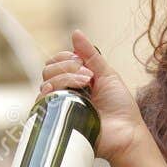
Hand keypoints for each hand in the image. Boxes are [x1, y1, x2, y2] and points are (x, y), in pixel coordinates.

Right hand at [38, 29, 147, 162]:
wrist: (125, 134)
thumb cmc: (120, 107)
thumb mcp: (107, 74)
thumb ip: (91, 55)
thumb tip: (75, 32)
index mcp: (76, 80)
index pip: (57, 61)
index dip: (66, 58)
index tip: (84, 63)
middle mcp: (65, 92)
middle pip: (48, 70)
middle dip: (67, 68)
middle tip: (88, 77)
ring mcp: (60, 106)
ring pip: (45, 84)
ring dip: (64, 78)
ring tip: (86, 84)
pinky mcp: (57, 120)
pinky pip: (42, 104)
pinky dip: (49, 93)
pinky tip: (60, 92)